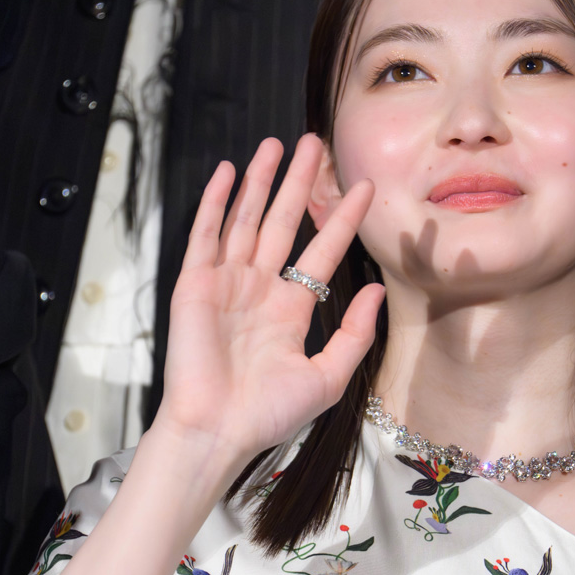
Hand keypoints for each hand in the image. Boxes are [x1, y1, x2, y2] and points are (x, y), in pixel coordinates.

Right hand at [157, 134, 384, 475]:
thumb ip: (354, 334)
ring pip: (246, 220)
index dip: (342, 219)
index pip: (322, 251)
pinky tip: (229, 171)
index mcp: (291, 310)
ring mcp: (226, 283)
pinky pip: (207, 234)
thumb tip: (379, 292)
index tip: (364, 187)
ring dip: (261, 181)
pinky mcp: (195, 284)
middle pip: (283, 223)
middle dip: (300, 183)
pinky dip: (217, 202)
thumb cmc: (269, 414)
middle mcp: (260, 290)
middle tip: (316, 144)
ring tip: (278, 145)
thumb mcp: (329, 377)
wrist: (218, 430)